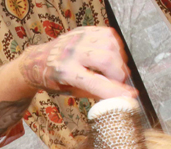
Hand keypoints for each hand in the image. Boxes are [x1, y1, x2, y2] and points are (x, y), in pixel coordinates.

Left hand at [18, 26, 135, 99]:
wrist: (39, 61)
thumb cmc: (56, 80)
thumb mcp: (72, 91)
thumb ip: (95, 92)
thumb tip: (121, 97)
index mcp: (65, 72)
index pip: (95, 83)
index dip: (115, 90)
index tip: (130, 96)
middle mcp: (72, 52)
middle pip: (107, 59)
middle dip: (119, 74)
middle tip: (119, 82)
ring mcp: (79, 38)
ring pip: (111, 45)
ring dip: (119, 60)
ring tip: (114, 70)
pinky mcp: (85, 30)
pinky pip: (109, 35)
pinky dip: (115, 47)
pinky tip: (111, 56)